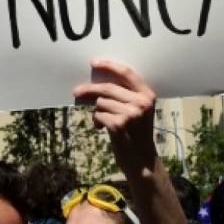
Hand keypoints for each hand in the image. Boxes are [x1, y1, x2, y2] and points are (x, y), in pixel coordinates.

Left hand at [72, 60, 157, 174]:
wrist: (142, 161)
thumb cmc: (136, 135)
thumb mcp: (138, 111)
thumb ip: (125, 96)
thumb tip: (97, 83)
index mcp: (148, 95)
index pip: (127, 73)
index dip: (109, 66)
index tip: (94, 63)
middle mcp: (141, 102)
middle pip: (108, 88)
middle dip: (89, 89)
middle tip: (76, 91)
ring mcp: (131, 114)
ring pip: (100, 102)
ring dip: (97, 111)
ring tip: (103, 122)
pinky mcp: (119, 125)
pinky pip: (98, 115)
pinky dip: (96, 121)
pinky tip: (102, 129)